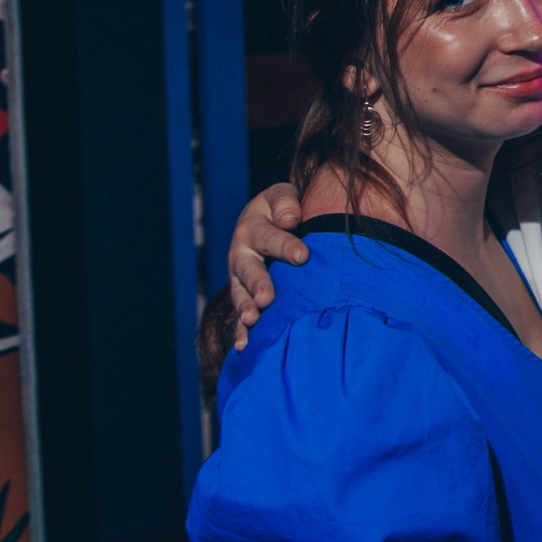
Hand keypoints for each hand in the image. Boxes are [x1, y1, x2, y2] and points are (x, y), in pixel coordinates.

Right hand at [227, 182, 306, 349]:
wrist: (266, 221)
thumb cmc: (281, 208)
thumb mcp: (281, 195)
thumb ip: (285, 203)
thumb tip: (290, 220)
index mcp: (252, 229)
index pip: (271, 238)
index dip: (286, 246)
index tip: (302, 256)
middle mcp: (242, 255)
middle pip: (249, 271)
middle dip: (258, 284)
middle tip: (267, 298)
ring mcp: (240, 279)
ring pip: (241, 295)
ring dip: (246, 309)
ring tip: (253, 320)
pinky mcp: (244, 296)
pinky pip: (240, 315)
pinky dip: (241, 331)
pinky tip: (243, 346)